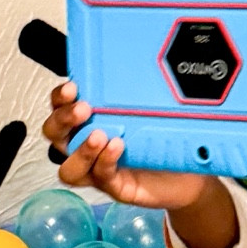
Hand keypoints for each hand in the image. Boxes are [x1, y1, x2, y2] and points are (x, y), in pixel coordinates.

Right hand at [41, 83, 238, 247]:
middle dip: (63, 120)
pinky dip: (105, 161)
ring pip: (69, 167)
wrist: (192, 175)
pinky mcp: (115, 187)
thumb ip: (138, 92)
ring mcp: (99, 169)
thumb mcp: (152, 109)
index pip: (60, 108)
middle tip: (83, 109)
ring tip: (98, 135)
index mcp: (90, 122)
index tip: (72, 88)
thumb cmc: (167, 139)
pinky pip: (101, 177)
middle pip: (55, 136)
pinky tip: (117, 147)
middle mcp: (88, 146)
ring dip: (80, 150)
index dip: (59, 99)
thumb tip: (139, 60)